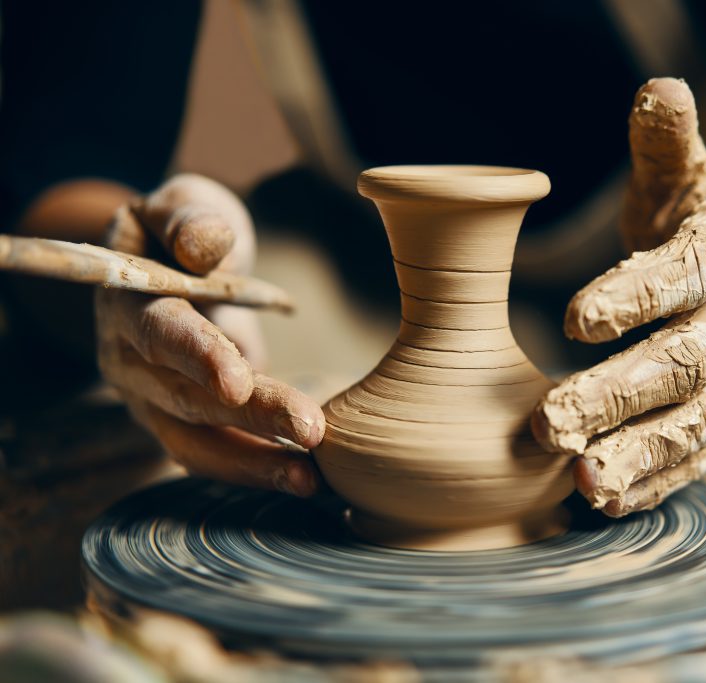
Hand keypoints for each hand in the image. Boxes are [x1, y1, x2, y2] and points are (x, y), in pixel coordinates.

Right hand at [95, 174, 324, 495]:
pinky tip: (304, 480)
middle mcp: (128, 360)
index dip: (198, 356)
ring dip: (253, 463)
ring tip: (309, 481)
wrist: (163, 265)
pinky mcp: (178, 420)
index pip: (160, 331)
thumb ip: (189, 217)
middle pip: (187, 397)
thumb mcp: (182, 203)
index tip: (239, 380)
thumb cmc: (178, 229)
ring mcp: (149, 398)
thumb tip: (204, 244)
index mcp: (125, 301)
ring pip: (195, 441)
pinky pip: (213, 452)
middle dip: (251, 416)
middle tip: (312, 430)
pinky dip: (255, 468)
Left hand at [532, 79, 705, 516]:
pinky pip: (695, 461)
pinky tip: (601, 498)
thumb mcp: (687, 181)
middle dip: (618, 393)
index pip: (688, 276)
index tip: (572, 318)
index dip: (636, 296)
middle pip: (687, 364)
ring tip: (580, 477)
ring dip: (639, 453)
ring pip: (698, 425)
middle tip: (548, 418)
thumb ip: (668, 145)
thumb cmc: (700, 229)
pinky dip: (653, 483)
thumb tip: (660, 90)